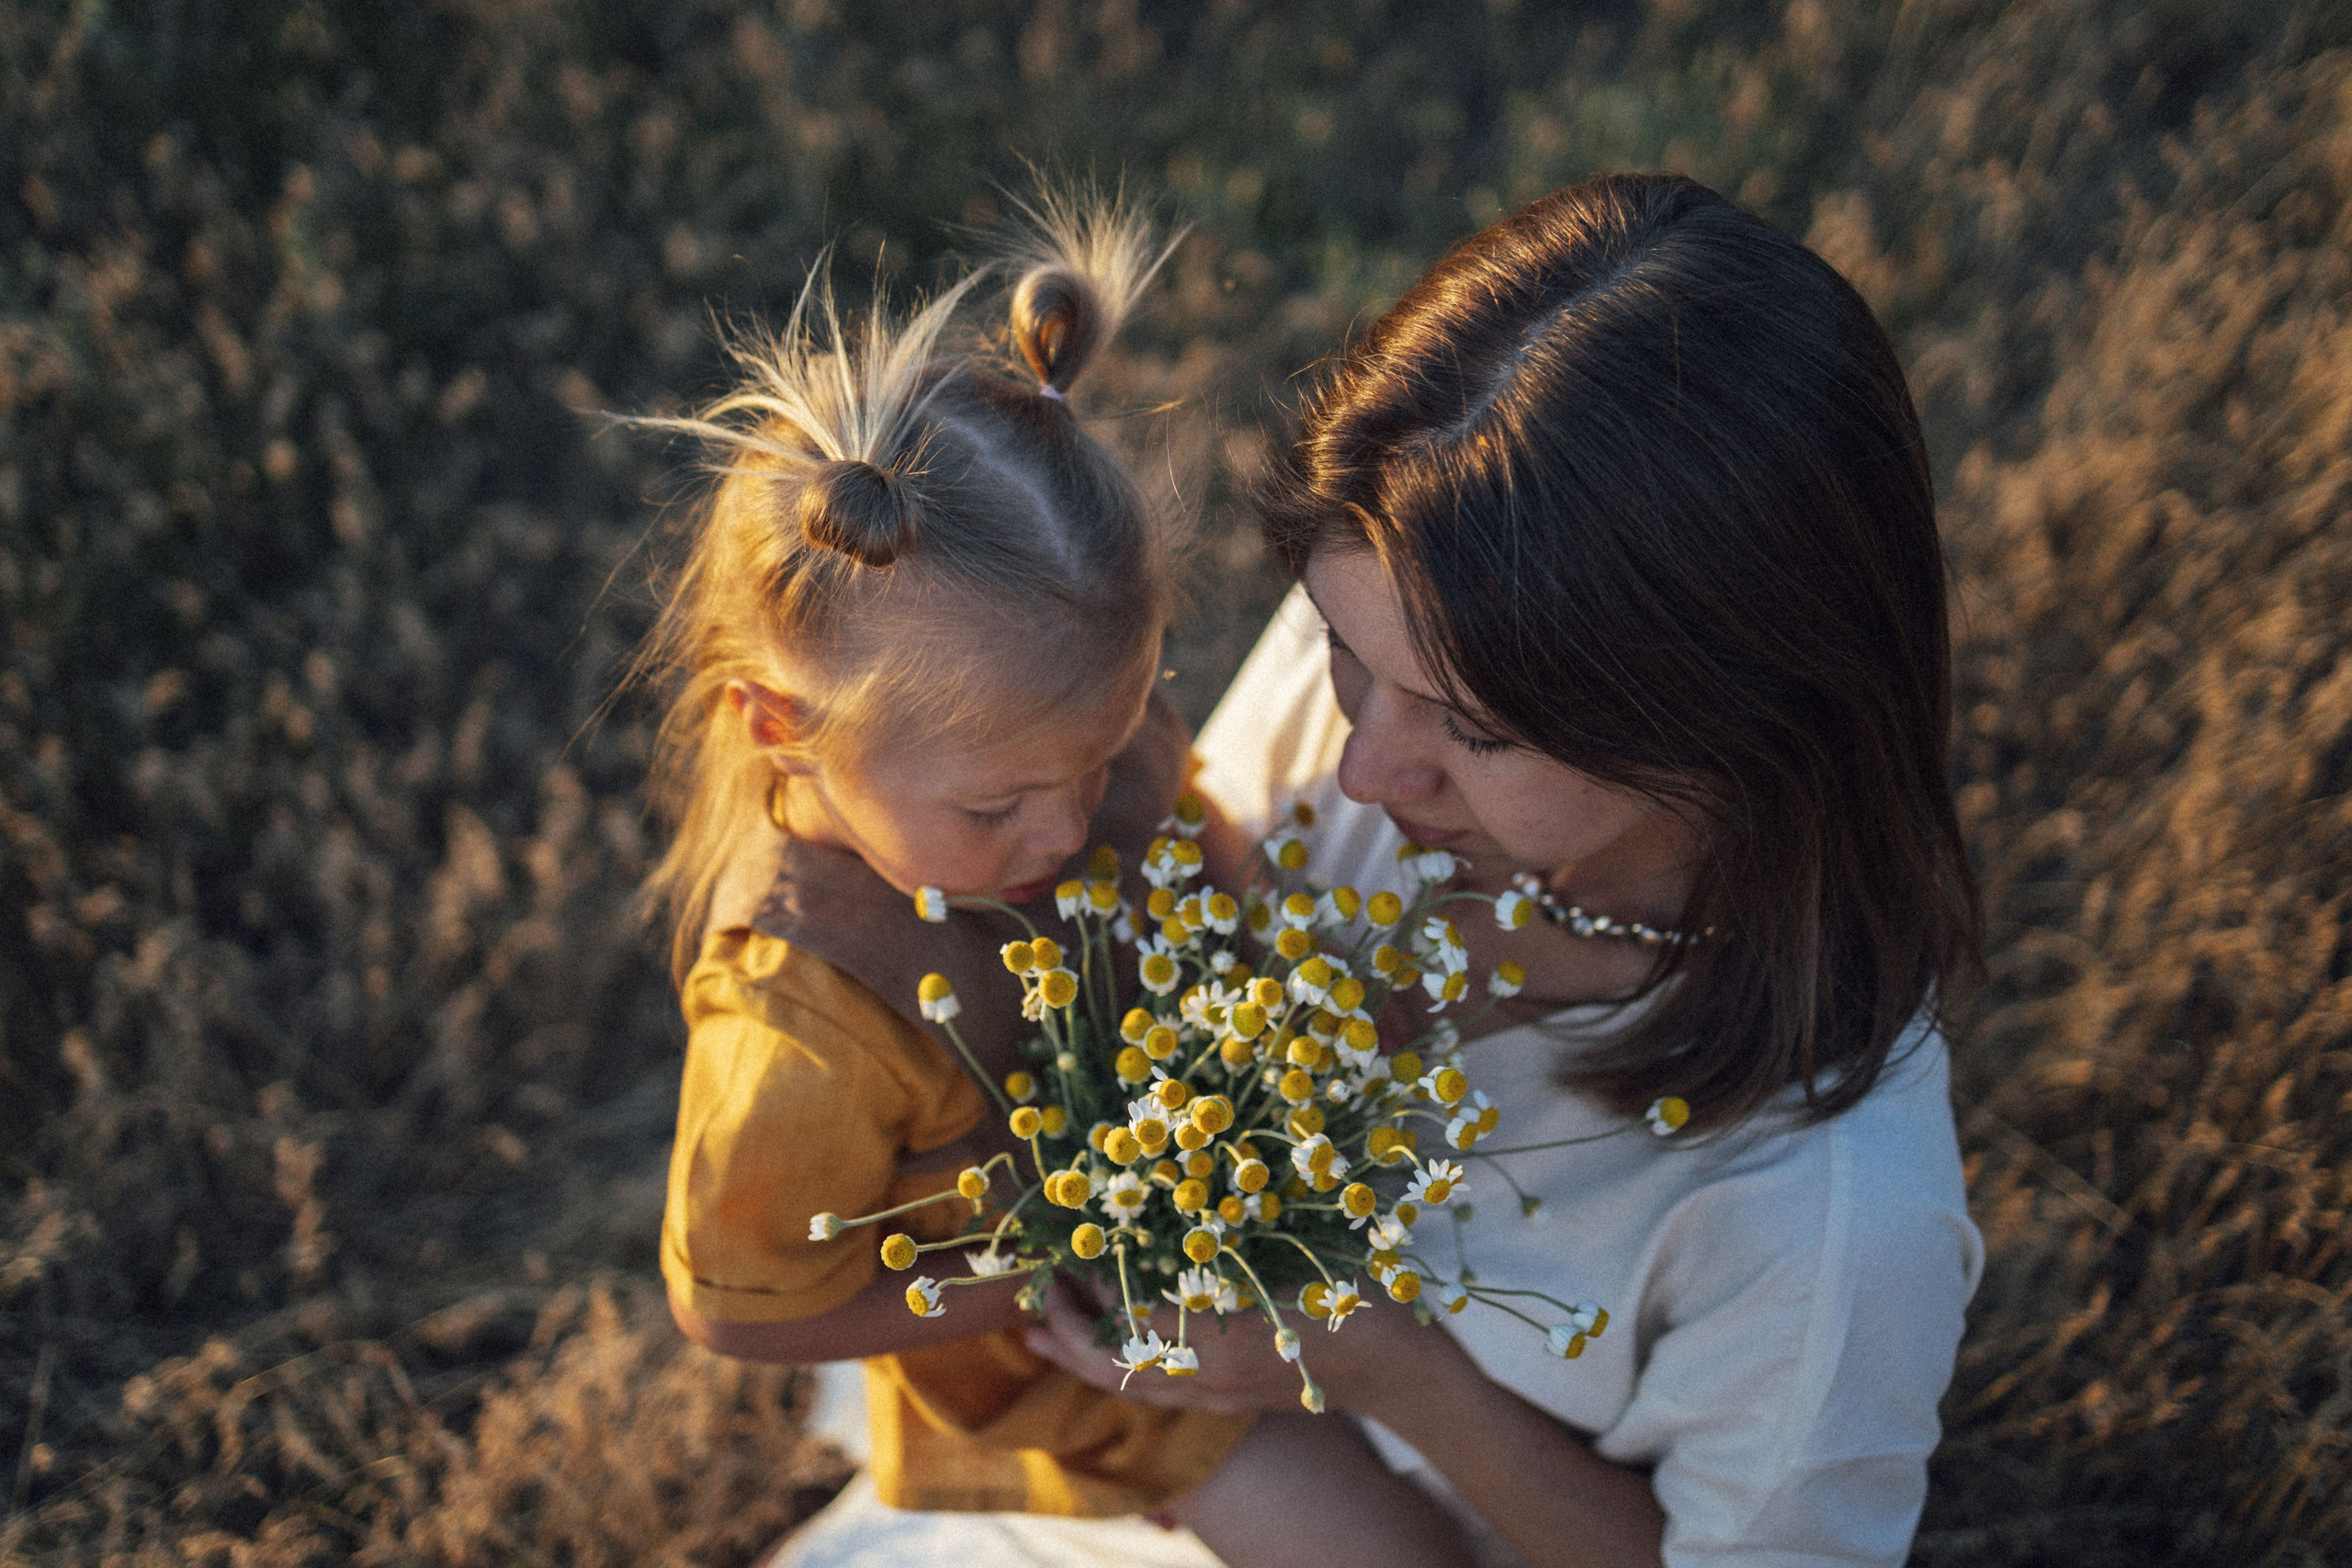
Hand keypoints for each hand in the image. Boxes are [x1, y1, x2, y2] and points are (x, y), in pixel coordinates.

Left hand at [1021, 1273, 1443, 1419]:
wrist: (1407, 1371)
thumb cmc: (1359, 1296)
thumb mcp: (1294, 1254)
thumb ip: (1228, 1242)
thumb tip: (1164, 1202)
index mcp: (1223, 1341)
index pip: (1127, 1320)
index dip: (1085, 1288)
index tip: (1061, 1248)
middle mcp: (1211, 1379)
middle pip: (1113, 1367)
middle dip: (1063, 1332)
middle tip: (1030, 1294)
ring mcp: (1222, 1396)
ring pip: (1130, 1383)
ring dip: (1082, 1353)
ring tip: (1040, 1326)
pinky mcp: (1232, 1400)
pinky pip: (1159, 1388)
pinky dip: (1121, 1365)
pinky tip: (1107, 1343)